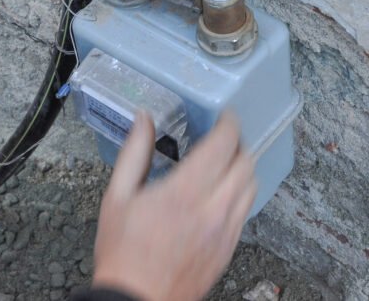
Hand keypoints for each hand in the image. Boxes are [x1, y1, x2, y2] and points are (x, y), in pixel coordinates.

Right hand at [92, 112, 256, 300]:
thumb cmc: (123, 253)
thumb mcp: (117, 197)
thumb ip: (134, 153)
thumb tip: (144, 119)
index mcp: (185, 192)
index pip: (224, 145)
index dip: (229, 123)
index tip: (225, 116)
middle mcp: (213, 209)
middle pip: (246, 162)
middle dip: (238, 143)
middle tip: (224, 137)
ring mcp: (226, 231)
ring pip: (252, 186)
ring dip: (243, 167)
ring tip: (226, 162)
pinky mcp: (229, 248)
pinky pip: (247, 210)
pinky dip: (241, 193)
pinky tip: (223, 193)